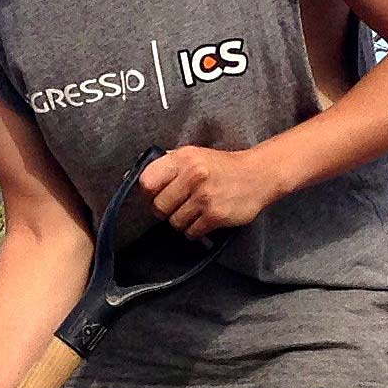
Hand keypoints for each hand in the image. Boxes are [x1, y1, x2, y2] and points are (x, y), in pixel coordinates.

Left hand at [138, 145, 284, 237]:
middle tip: (178, 205)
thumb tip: (129, 174)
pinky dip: (195, 230)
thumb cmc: (220, 166)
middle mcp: (193, 175)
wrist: (258, 175)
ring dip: (182, 221)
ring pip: (174, 222)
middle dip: (165, 211)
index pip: (147, 182)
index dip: (149, 193)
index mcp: (183, 158)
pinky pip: (191, 232)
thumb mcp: (193, 155)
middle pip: (159, 207)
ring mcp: (204, 197)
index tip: (158, 194)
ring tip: (195, 211)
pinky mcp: (215, 215)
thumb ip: (166, 164)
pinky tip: (205, 219)